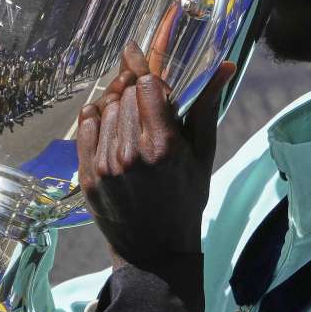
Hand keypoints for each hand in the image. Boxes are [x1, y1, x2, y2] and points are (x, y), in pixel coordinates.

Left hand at [76, 42, 235, 267]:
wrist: (155, 249)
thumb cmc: (186, 199)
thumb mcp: (202, 155)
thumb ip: (207, 106)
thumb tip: (226, 65)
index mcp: (164, 146)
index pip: (147, 85)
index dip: (146, 72)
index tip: (143, 62)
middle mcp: (131, 153)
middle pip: (124, 93)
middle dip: (133, 88)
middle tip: (142, 92)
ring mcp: (106, 165)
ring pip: (104, 108)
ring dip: (116, 103)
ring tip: (129, 112)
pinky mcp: (88, 175)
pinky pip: (85, 126)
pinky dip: (95, 116)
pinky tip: (109, 122)